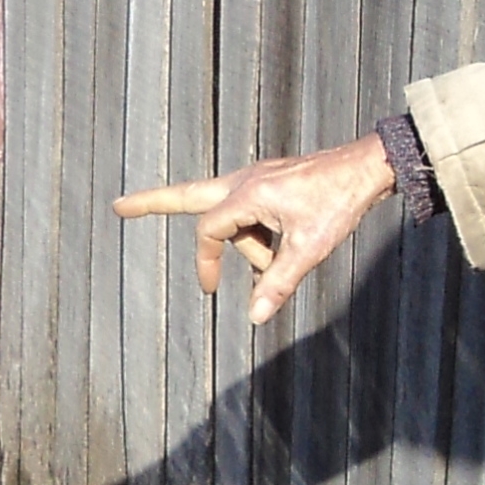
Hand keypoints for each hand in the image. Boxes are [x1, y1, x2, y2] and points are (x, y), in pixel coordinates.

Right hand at [115, 133, 397, 325]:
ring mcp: (257, 178)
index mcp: (248, 193)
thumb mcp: (308, 249)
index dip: (207, 262)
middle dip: (152, 202)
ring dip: (251, 245)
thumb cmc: (338, 203)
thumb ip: (278, 284)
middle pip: (188, 195)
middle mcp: (245, 180)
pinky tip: (290, 240)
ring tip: (292, 250)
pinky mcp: (270, 182)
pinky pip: (252, 213)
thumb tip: (254, 317)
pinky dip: (261, 234)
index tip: (211, 289)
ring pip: (234, 219)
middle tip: (118, 206)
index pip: (209, 232)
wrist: (367, 167)